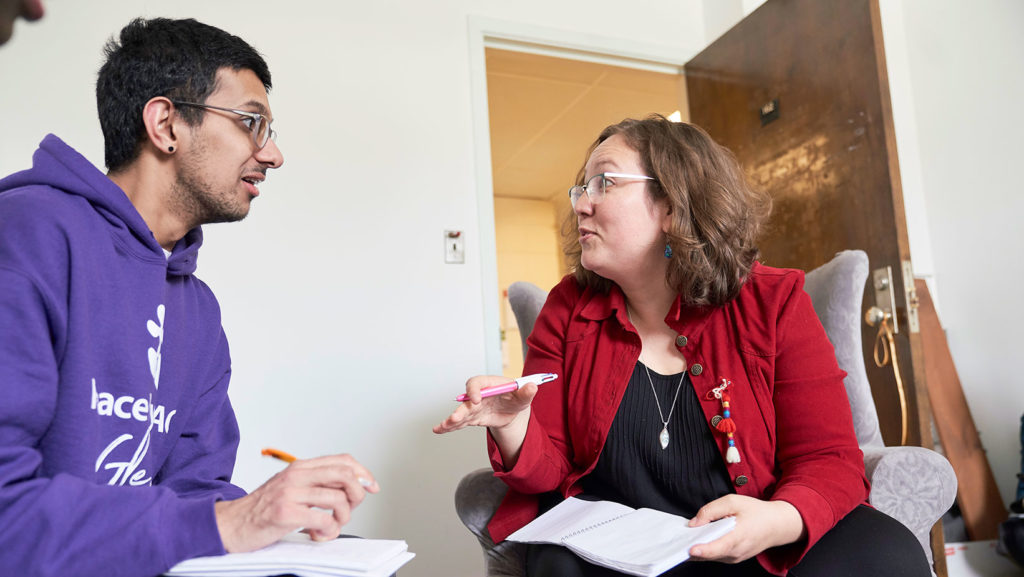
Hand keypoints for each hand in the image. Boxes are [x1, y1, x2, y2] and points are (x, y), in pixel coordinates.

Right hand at [215, 454, 379, 552]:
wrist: (231, 524)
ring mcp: (290, 493)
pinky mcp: (286, 513)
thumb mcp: (291, 488)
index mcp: (300, 467)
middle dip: (357, 495)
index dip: (363, 473)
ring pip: (338, 499)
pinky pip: (324, 521)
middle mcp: (296, 476)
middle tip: (348, 510)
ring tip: (329, 526)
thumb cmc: (264, 509)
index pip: (343, 461)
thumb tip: (353, 488)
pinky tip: (317, 534)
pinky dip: (328, 531)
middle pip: (345, 476)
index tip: (372, 486)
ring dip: (342, 518)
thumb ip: (316, 484)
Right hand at [432, 375, 536, 434]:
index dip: (474, 390)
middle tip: (456, 417)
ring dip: (452, 420)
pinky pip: (461, 422)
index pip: (477, 383)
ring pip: (461, 413)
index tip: (476, 399)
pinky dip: (449, 426)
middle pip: (466, 400)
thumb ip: (527, 391)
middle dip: (461, 409)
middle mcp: (478, 395)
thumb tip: (533, 387)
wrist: (513, 409)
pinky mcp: (473, 418)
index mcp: (489, 384)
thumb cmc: (517, 396)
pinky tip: (439, 430)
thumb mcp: (524, 395)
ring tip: (443, 426)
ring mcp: (474, 407)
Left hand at [687, 495, 804, 562]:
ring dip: (700, 548)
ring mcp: (736, 558)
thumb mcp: (733, 502)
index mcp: (739, 536)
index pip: (718, 547)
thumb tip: (694, 523)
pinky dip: (707, 548)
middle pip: (710, 553)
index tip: (690, 549)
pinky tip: (702, 539)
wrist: (776, 525)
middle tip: (682, 537)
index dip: (703, 550)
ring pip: (711, 556)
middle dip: (694, 546)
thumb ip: (711, 510)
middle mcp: (737, 551)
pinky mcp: (734, 559)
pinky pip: (716, 555)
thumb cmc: (756, 512)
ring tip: (692, 536)